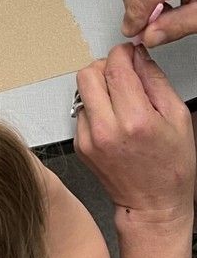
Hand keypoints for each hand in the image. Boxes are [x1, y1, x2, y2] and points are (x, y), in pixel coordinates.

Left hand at [74, 43, 195, 227]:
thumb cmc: (171, 168)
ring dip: (98, 88)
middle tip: (122, 74)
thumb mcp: (178, 118)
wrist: (152, 204)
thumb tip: (140, 58)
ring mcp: (88, 138)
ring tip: (121, 101)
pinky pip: (81, 112)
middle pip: (88, 74)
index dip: (121, 54)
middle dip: (105, 67)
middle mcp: (106, 128)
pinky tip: (113, 120)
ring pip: (81, 91)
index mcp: (135, 120)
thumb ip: (155, 82)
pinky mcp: (79, 145)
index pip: (115, 69)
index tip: (128, 53)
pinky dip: (95, 108)